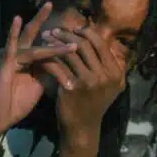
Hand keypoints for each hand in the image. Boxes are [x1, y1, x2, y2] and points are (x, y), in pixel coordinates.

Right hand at [0, 5, 76, 138]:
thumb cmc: (16, 103)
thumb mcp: (38, 84)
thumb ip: (48, 70)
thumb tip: (65, 61)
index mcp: (25, 59)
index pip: (43, 44)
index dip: (57, 40)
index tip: (72, 32)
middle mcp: (16, 54)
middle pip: (31, 33)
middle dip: (41, 18)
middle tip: (51, 2)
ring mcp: (8, 58)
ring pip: (33, 47)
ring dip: (53, 47)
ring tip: (69, 41)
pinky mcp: (2, 64)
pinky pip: (10, 47)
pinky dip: (13, 33)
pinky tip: (17, 20)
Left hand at [37, 26, 126, 145]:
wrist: (82, 127)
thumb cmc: (92, 103)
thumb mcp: (106, 84)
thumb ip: (103, 63)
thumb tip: (93, 37)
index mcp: (115, 72)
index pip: (100, 43)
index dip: (86, 32)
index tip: (73, 29)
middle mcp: (105, 75)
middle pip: (85, 45)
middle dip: (67, 34)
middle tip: (54, 30)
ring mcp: (89, 82)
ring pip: (70, 52)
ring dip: (55, 43)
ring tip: (45, 39)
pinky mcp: (72, 87)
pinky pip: (58, 65)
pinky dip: (48, 58)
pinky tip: (40, 55)